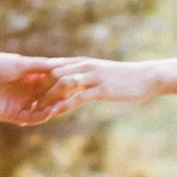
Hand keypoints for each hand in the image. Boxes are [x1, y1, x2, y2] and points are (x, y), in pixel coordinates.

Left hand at [0, 49, 76, 125]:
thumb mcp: (20, 64)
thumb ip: (41, 66)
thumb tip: (63, 64)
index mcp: (28, 77)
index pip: (51, 82)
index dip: (63, 82)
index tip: (77, 80)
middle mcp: (25, 91)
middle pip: (48, 97)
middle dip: (60, 98)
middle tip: (75, 96)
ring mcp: (19, 104)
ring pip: (41, 109)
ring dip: (52, 108)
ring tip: (64, 105)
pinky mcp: (11, 114)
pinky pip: (30, 118)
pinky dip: (40, 116)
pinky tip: (49, 112)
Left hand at [34, 56, 157, 105]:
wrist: (147, 76)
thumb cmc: (124, 77)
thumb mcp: (100, 73)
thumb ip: (84, 76)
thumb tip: (71, 85)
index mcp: (83, 62)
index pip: (53, 65)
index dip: (39, 77)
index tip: (29, 90)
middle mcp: (85, 66)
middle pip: (53, 73)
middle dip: (39, 88)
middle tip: (30, 103)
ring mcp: (93, 76)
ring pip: (62, 83)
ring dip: (48, 97)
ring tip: (39, 110)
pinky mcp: (101, 89)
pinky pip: (78, 97)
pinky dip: (64, 105)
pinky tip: (55, 113)